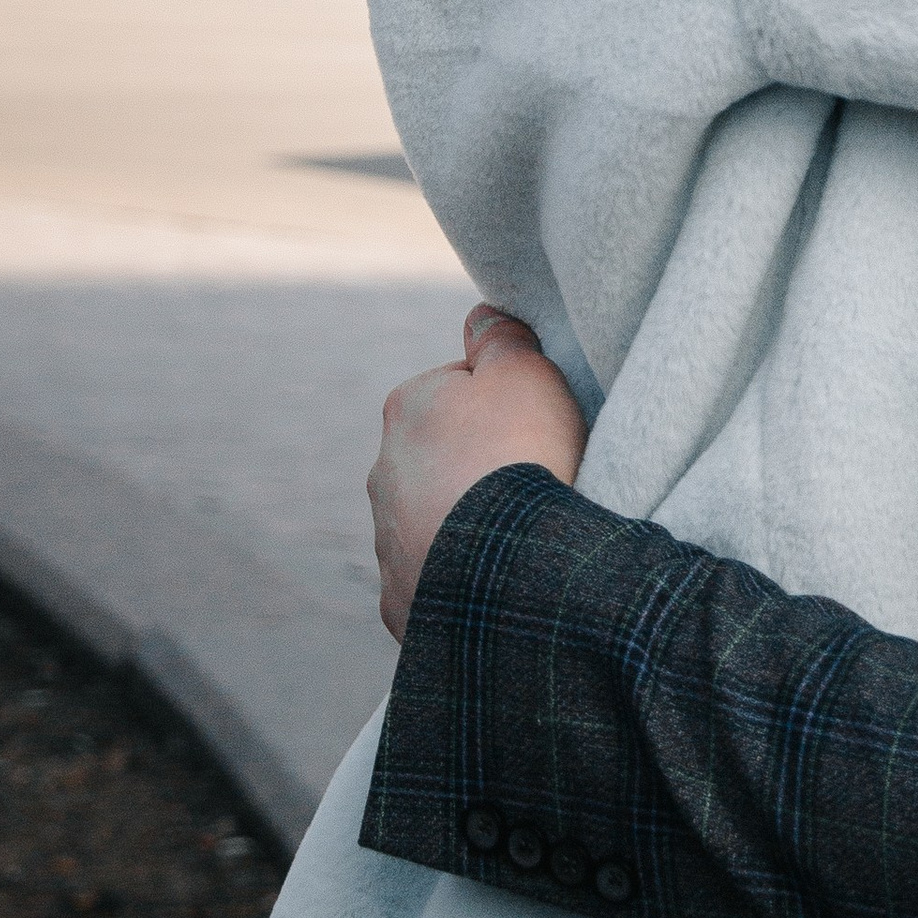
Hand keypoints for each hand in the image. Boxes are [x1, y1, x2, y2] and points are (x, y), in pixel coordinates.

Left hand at [369, 305, 583, 643]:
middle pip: (442, 455)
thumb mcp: (526, 372)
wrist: (510, 570)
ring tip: (520, 532)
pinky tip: (498, 577)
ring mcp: (387, 543)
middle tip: (531, 476)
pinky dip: (461, 576)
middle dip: (477, 462)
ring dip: (467, 520)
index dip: (505, 401)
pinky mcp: (400, 601)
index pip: (458, 388)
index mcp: (408, 409)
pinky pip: (434, 578)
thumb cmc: (521, 457)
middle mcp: (383, 472)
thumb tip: (481, 317)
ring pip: (434, 517)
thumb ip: (501, 338)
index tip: (534, 423)